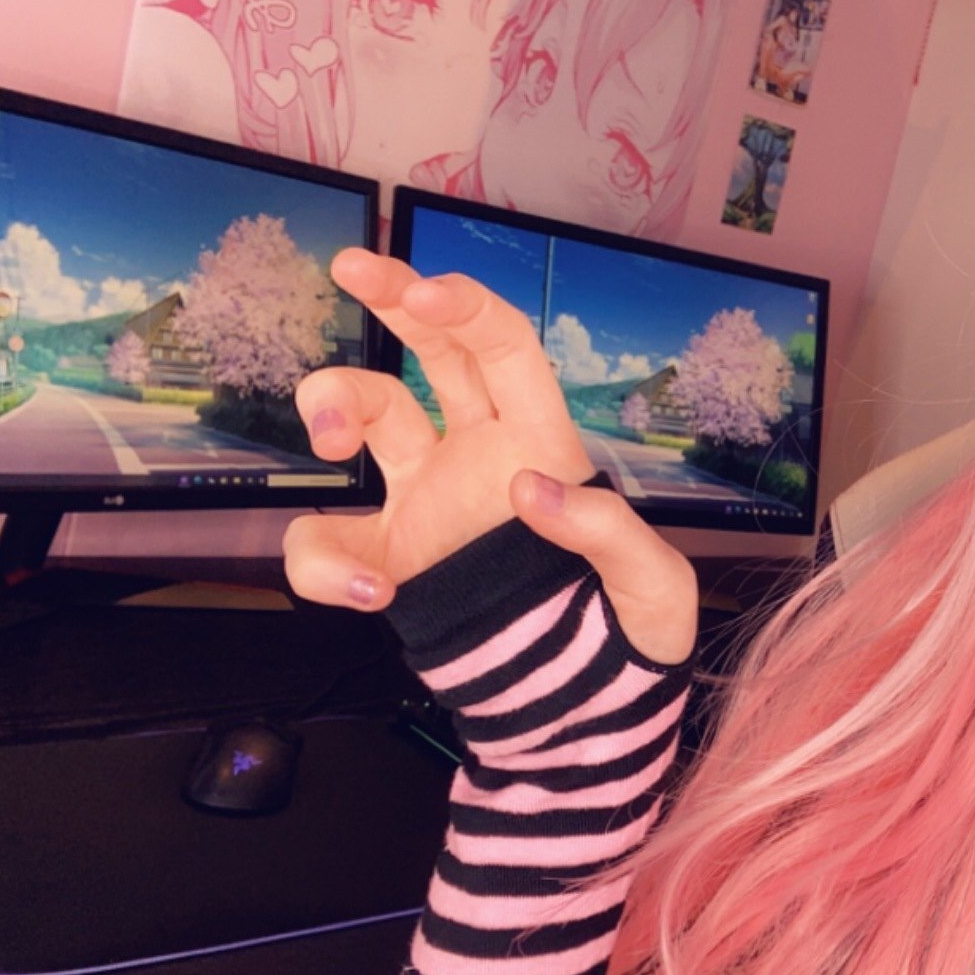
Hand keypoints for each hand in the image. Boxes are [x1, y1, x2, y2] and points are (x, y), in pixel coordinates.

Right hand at [282, 249, 697, 665]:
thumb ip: (609, 536)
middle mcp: (478, 455)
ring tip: (330, 444)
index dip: (465, 309)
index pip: (503, 350)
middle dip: (393, 294)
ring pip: (364, 413)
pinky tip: (369, 593)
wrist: (578, 712)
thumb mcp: (653, 590)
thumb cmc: (631, 638)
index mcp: (542, 445)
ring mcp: (425, 502)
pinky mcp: (386, 560)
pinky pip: (323, 539)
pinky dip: (321, 563)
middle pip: (432, 350)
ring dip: (333, 401)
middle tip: (350, 261)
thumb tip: (531, 487)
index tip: (420, 292)